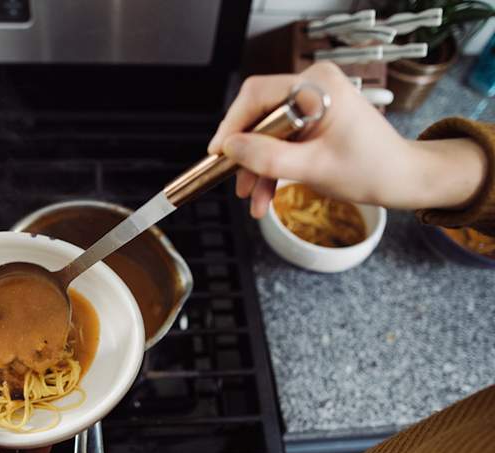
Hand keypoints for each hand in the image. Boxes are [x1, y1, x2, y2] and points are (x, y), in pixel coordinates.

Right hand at [208, 62, 487, 217]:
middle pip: (258, 115)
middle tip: (235, 182)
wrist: (400, 180)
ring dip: (257, 167)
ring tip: (252, 199)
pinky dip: (271, 167)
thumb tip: (230, 148)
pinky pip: (279, 141)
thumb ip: (268, 158)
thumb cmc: (370, 169)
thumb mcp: (313, 168)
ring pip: (265, 133)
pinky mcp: (310, 120)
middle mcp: (312, 86)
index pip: (257, 95)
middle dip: (246, 154)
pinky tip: (264, 194)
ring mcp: (310, 103)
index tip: (218, 153)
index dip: (232, 124)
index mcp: (317, 85)